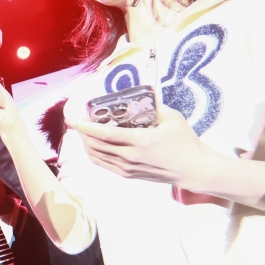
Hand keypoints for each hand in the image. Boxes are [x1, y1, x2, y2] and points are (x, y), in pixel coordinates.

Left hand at [66, 102, 219, 188]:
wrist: (193, 170)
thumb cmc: (185, 142)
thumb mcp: (173, 118)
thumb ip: (155, 104)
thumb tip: (144, 89)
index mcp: (140, 141)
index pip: (103, 134)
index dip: (84, 125)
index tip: (72, 116)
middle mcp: (130, 156)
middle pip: (94, 144)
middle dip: (81, 131)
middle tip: (77, 118)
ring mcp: (127, 168)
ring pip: (95, 155)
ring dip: (85, 141)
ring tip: (82, 129)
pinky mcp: (127, 175)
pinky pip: (102, 164)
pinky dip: (92, 153)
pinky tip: (92, 143)